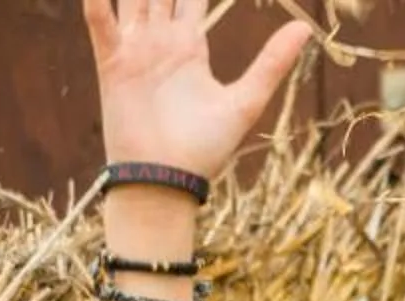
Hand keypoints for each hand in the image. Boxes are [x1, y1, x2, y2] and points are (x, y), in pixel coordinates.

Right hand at [84, 0, 313, 183]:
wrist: (167, 179)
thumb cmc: (206, 148)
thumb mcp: (246, 101)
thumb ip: (272, 63)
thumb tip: (305, 30)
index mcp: (190, 46)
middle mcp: (159, 41)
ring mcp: (134, 50)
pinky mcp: (112, 64)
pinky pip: (101, 24)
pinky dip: (99, 4)